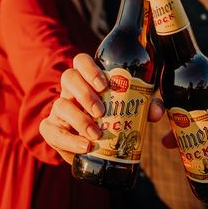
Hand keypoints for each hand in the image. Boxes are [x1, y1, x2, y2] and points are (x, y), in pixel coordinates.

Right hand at [39, 53, 164, 163]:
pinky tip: (84, 147)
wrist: (89, 144)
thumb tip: (156, 111)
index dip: (90, 69)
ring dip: (79, 120)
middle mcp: (70, 90)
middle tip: (101, 111)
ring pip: (60, 105)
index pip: (81, 61)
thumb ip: (144, 107)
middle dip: (85, 93)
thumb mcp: (128, 110)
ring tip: (96, 135)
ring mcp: (58, 109)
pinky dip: (68, 140)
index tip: (104, 85)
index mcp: (87, 79)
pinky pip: (51, 131)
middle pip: (68, 77)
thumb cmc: (111, 119)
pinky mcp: (51, 129)